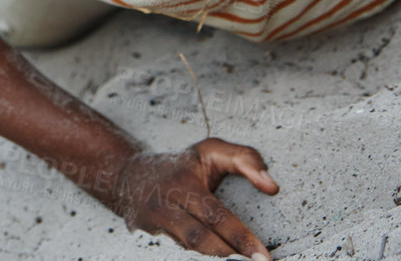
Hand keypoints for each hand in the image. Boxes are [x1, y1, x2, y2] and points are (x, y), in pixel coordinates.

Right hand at [104, 137, 279, 258]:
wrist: (128, 176)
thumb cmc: (180, 166)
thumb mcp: (211, 151)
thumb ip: (245, 159)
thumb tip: (271, 186)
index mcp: (183, 183)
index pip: (215, 214)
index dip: (240, 237)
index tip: (262, 255)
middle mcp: (165, 204)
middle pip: (200, 238)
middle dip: (230, 256)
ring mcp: (153, 224)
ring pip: (187, 249)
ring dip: (215, 259)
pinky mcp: (147, 238)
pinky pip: (176, 252)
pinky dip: (197, 259)